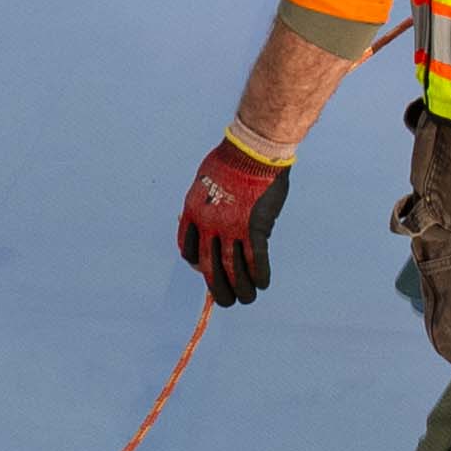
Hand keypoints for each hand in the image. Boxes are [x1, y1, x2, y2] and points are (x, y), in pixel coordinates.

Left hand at [177, 134, 290, 304]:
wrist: (253, 148)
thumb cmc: (233, 159)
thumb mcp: (207, 179)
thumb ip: (208, 204)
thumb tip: (213, 222)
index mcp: (194, 211)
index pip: (188, 249)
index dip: (197, 264)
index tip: (206, 269)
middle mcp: (209, 224)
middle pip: (210, 267)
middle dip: (218, 289)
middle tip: (226, 301)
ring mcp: (232, 228)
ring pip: (233, 270)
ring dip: (241, 289)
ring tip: (247, 299)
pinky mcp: (255, 228)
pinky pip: (255, 260)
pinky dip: (259, 275)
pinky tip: (262, 283)